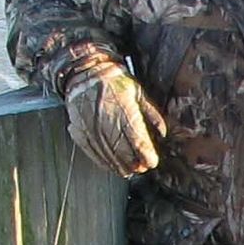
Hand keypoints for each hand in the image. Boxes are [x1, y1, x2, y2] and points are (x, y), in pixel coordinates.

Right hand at [61, 52, 162, 175]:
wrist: (86, 73)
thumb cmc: (116, 83)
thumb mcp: (139, 93)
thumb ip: (152, 114)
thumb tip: (163, 134)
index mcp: (125, 111)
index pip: (138, 141)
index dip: (146, 155)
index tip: (152, 162)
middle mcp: (107, 121)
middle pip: (123, 152)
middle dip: (134, 163)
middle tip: (141, 169)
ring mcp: (92, 127)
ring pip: (108, 155)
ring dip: (120, 166)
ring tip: (128, 171)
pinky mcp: (81, 130)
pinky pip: (92, 152)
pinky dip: (103, 161)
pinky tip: (111, 166)